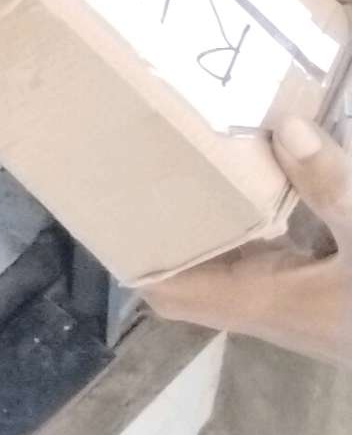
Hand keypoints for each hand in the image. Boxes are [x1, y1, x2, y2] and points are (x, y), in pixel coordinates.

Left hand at [148, 123, 351, 367]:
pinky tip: (251, 176)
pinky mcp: (316, 291)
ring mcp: (292, 301)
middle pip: (187, 276)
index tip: (105, 202)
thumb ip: (333, 189)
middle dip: (158, 228)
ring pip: (223, 266)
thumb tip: (286, 128)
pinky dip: (242, 220)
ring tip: (175, 158)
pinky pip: (258, 257)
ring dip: (199, 223)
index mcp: (261, 300)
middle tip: (135, 162)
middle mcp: (266, 306)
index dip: (131, 255)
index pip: (171, 292)